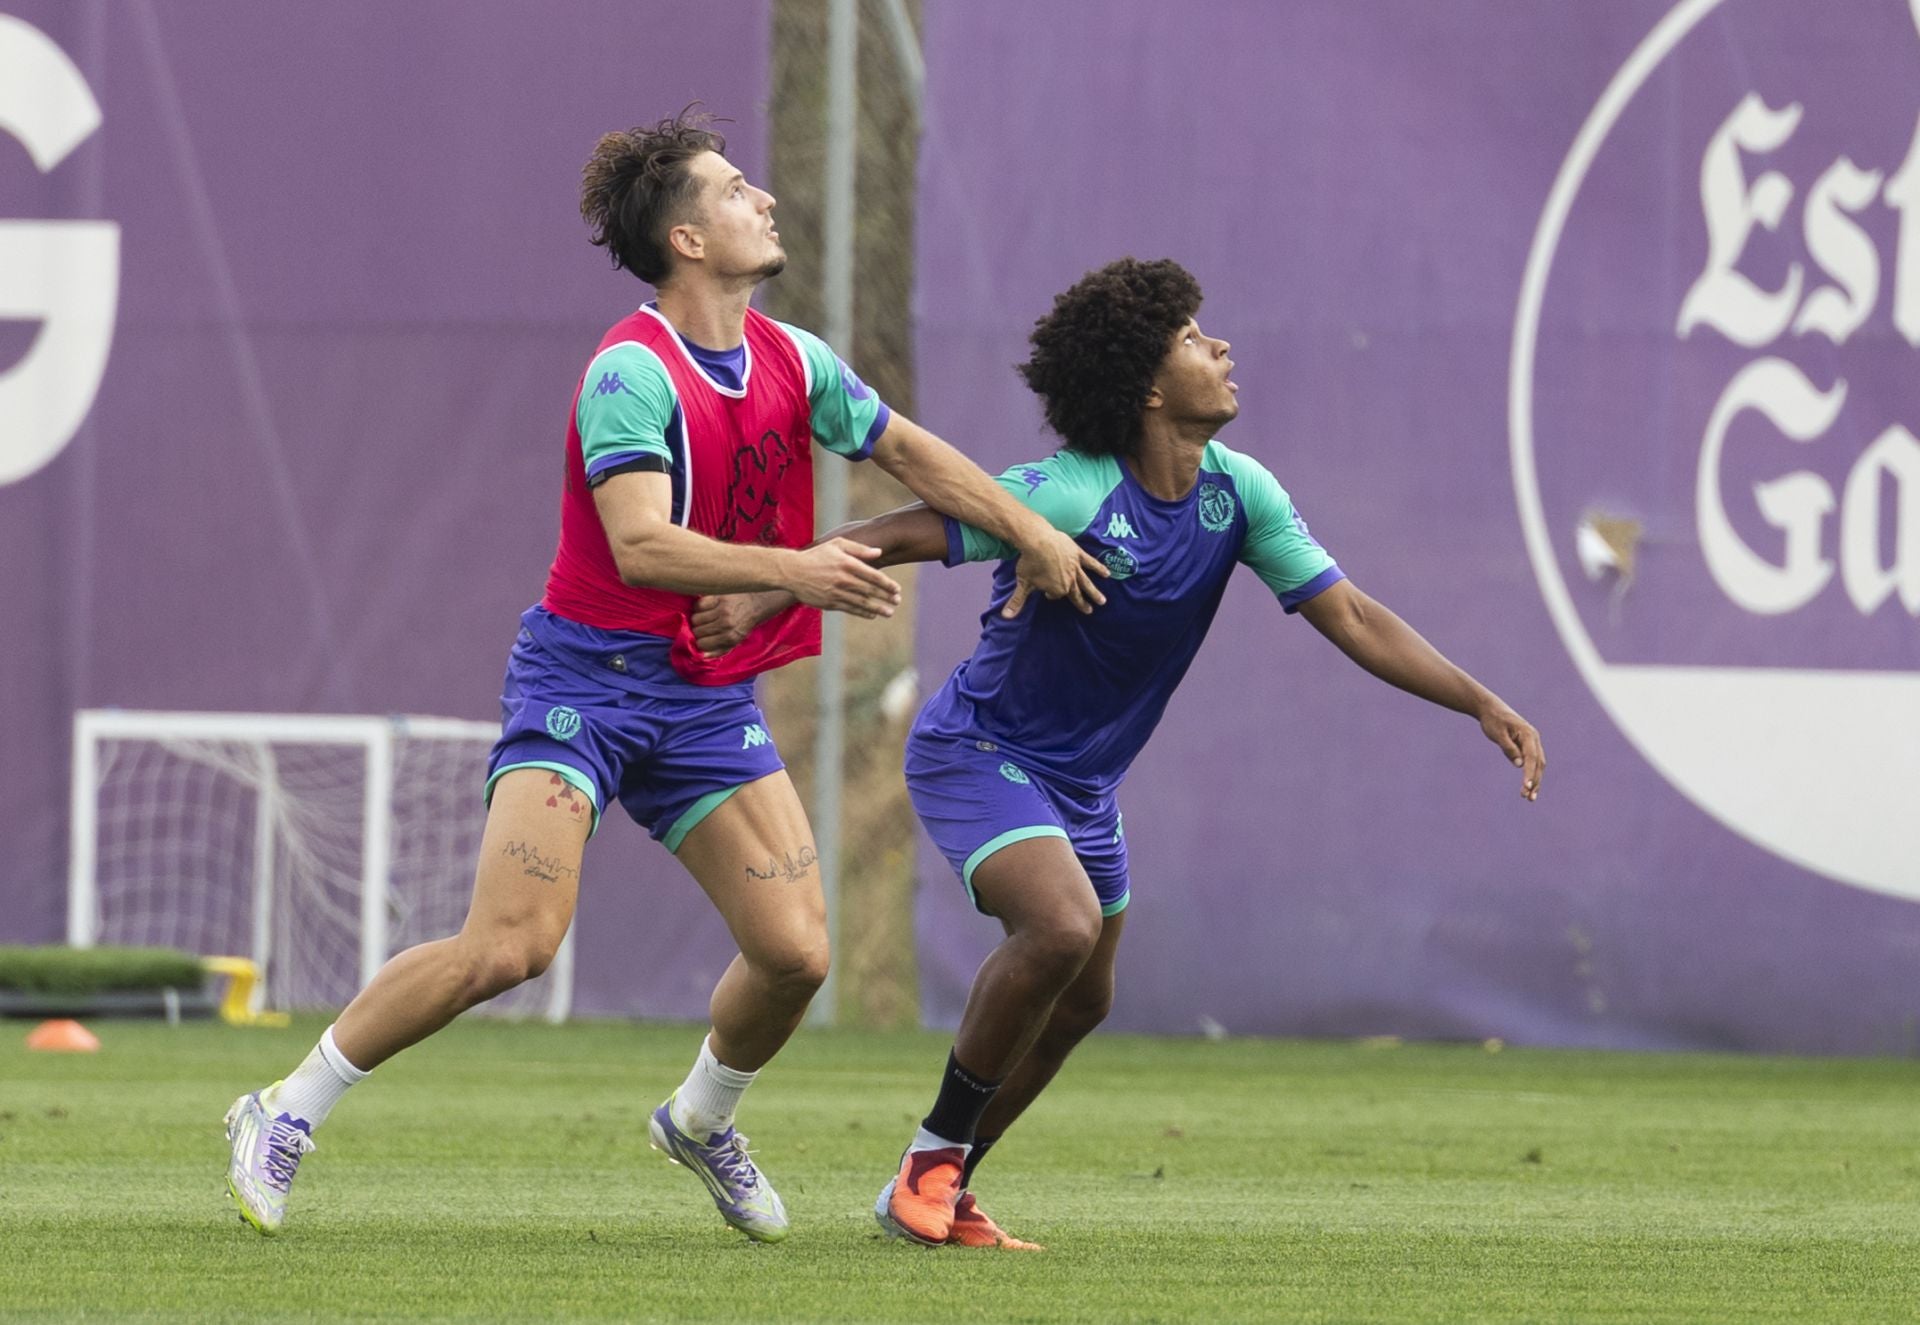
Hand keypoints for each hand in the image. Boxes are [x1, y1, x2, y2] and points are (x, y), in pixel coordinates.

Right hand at [691, 591, 788, 655]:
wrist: (757, 602)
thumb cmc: (745, 624)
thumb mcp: (736, 641)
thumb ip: (720, 650)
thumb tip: (702, 656)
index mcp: (731, 637)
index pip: (702, 644)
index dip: (701, 642)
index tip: (703, 639)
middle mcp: (726, 624)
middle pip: (697, 631)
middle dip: (698, 631)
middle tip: (705, 627)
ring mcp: (722, 609)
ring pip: (695, 618)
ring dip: (698, 619)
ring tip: (705, 618)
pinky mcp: (719, 596)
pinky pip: (699, 605)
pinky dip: (700, 607)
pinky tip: (707, 607)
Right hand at [781, 538, 901, 617]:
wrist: (792, 571)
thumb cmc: (816, 555)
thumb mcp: (837, 544)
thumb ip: (859, 549)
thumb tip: (879, 552)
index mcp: (847, 564)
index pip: (873, 576)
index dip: (887, 584)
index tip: (897, 589)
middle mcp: (843, 579)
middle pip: (870, 590)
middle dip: (885, 597)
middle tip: (897, 601)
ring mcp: (836, 592)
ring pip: (861, 602)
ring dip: (877, 608)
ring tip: (889, 612)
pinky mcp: (829, 603)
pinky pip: (849, 609)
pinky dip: (862, 612)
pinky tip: (871, 615)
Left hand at [1003, 526, 1108, 618]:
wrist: (1037, 540)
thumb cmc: (1029, 562)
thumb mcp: (1023, 583)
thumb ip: (1016, 602)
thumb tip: (1005, 617)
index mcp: (1057, 589)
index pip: (1056, 595)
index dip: (1050, 594)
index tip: (1045, 593)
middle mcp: (1069, 581)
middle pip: (1077, 594)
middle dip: (1083, 603)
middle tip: (1090, 610)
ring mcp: (1075, 568)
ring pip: (1086, 582)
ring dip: (1094, 591)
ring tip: (1102, 600)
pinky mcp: (1078, 554)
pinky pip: (1090, 562)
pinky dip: (1098, 568)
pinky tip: (1107, 573)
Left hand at [1478, 702, 1544, 801]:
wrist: (1490, 709)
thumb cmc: (1493, 720)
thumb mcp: (1498, 734)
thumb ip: (1509, 749)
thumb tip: (1519, 765)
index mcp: (1529, 734)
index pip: (1532, 758)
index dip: (1530, 773)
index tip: (1527, 787)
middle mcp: (1534, 739)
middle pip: (1539, 764)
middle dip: (1535, 781)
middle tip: (1528, 798)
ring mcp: (1532, 742)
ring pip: (1538, 765)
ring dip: (1535, 781)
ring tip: (1529, 797)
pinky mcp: (1528, 746)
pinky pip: (1533, 762)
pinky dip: (1531, 774)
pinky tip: (1528, 786)